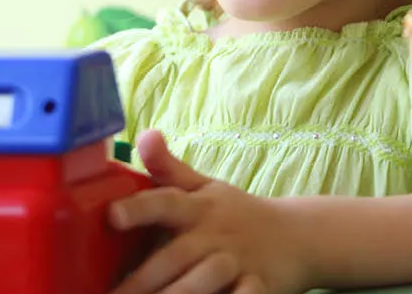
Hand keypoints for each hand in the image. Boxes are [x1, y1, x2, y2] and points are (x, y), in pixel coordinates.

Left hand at [109, 129, 308, 293]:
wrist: (299, 236)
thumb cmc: (238, 214)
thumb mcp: (207, 188)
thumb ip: (170, 169)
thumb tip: (145, 134)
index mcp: (198, 208)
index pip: (166, 202)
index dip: (139, 207)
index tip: (113, 215)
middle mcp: (215, 234)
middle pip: (177, 254)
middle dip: (143, 278)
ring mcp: (238, 262)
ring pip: (205, 279)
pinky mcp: (258, 287)